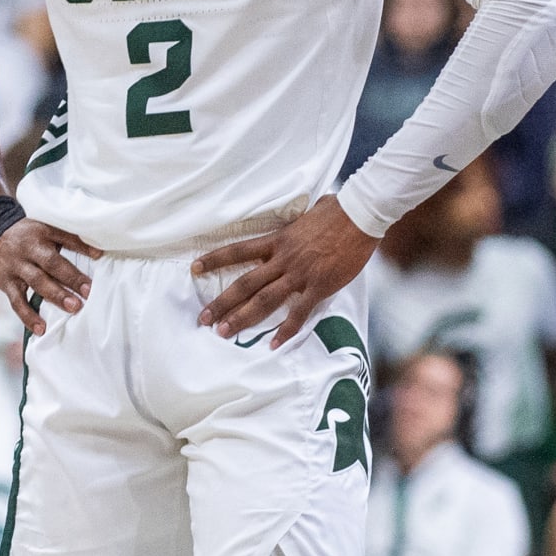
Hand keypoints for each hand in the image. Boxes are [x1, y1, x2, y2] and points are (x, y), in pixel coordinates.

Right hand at [0, 219, 101, 336]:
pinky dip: (28, 316)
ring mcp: (16, 266)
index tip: (100, 257)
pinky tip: (41, 329)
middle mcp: (29, 248)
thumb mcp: (46, 228)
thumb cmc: (28, 234)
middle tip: (88, 292)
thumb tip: (99, 253)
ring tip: (73, 308)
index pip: (65, 238)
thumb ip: (68, 238)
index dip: (82, 247)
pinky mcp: (5, 282)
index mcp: (43, 232)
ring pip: (37, 282)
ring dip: (56, 296)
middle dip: (71, 278)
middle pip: (51, 263)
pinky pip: (17, 302)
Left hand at [193, 196, 378, 347]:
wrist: (360, 216)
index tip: (195, 268)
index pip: (238, 250)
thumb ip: (296, 223)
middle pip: (245, 283)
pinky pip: (298, 313)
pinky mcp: (319, 286)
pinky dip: (285, 330)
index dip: (215, 259)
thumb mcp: (307, 213)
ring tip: (223, 333)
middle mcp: (283, 259)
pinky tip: (273, 345)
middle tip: (203, 319)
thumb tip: (300, 217)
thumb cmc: (337, 210)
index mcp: (277, 240)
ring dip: (242, 318)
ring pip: (264, 300)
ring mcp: (300, 274)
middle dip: (222, 303)